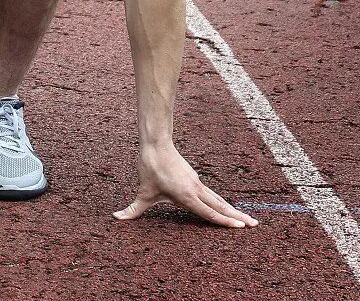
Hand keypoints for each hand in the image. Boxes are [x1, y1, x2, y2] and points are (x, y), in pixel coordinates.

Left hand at [113, 142, 257, 227]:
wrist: (156, 143)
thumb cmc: (150, 167)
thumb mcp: (142, 192)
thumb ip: (132, 209)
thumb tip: (116, 217)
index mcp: (186, 196)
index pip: (209, 213)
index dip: (225, 222)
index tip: (241, 228)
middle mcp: (195, 190)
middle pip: (220, 206)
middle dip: (237, 217)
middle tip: (254, 225)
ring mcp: (196, 183)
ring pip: (217, 199)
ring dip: (232, 209)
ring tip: (246, 219)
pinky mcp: (194, 178)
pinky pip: (211, 193)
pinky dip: (220, 202)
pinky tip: (225, 207)